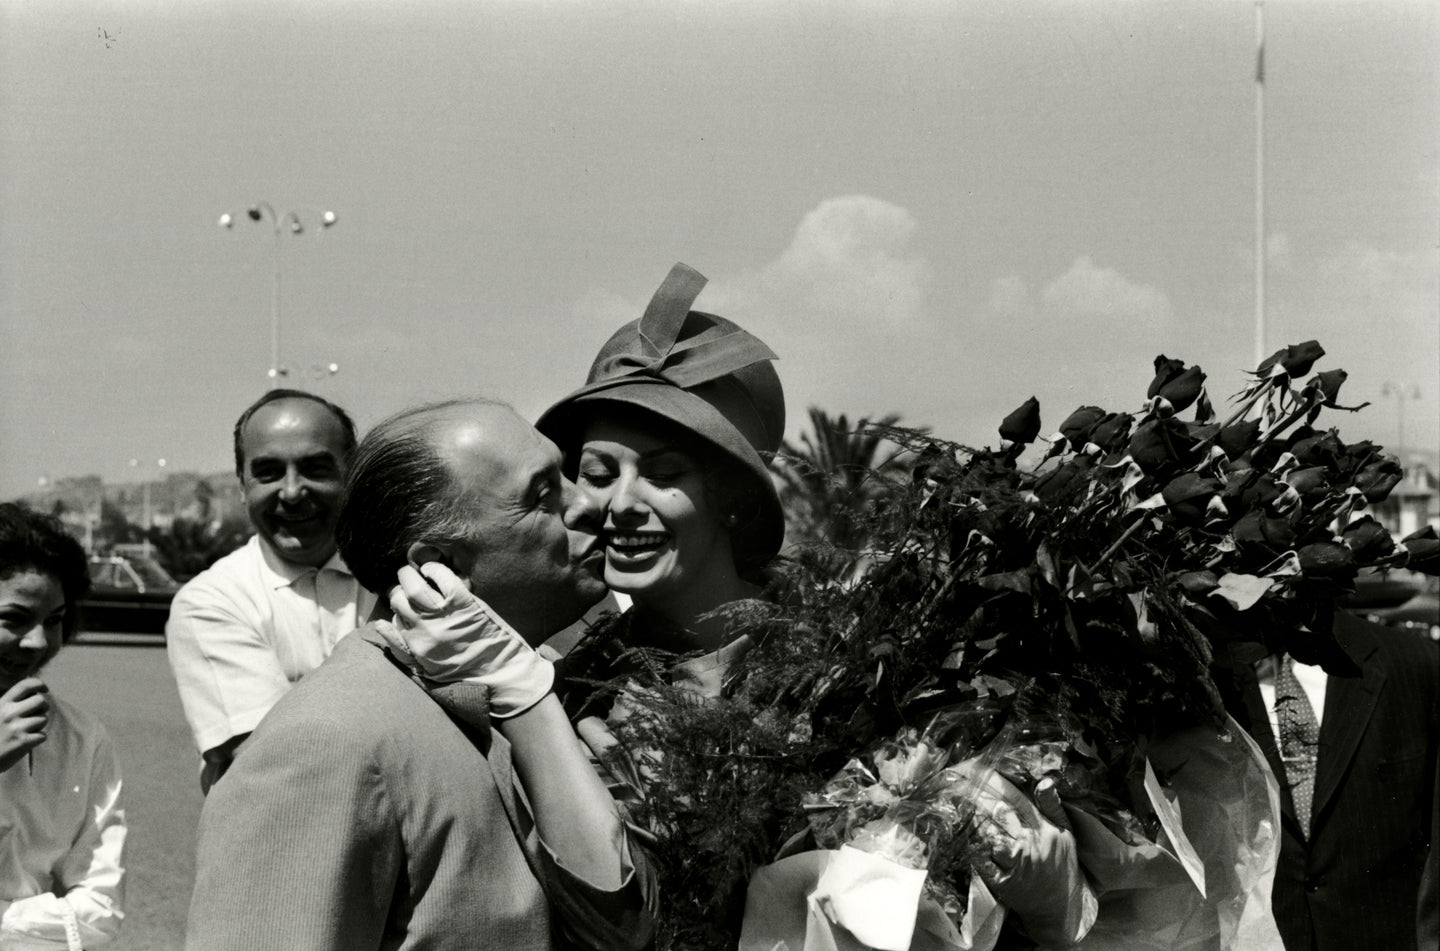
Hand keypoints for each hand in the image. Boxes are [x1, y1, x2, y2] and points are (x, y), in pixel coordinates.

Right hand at [0, 678, 50, 772]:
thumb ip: (10, 704)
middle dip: (43, 707)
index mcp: (2, 704)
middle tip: (37, 714)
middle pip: (41, 701)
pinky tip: (25, 742)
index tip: (45, 689)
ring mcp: (16, 728)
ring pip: (43, 719)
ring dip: (39, 725)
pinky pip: (42, 735)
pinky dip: (37, 739)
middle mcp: (9, 713)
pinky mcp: (22, 742)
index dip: (39, 684)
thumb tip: (35, 693)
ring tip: (26, 731)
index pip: (25, 685)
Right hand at [381, 562, 554, 717]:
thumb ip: (401, 649)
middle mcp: (424, 630)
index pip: (392, 618)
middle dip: (400, 588)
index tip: (408, 605)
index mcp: (414, 646)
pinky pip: (443, 578)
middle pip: (398, 599)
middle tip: (410, 584)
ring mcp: (444, 615)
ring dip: (410, 574)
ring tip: (418, 573)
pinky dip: (434, 569)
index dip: (398, 608)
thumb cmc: (466, 675)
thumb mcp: (425, 671)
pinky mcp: (465, 604)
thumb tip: (379, 624)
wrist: (502, 676)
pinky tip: (434, 571)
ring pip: (414, 586)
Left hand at [959, 762, 1097, 946]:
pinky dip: (970, 848)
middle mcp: (1028, 844)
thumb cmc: (1062, 863)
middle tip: (957, 784)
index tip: (978, 771)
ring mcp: (1015, 864)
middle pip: (999, 816)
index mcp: (1044, 829)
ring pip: (988, 837)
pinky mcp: (1002, 882)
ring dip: (971, 822)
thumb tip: (1045, 780)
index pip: (1018, 800)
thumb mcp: (1065, 832)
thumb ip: (1053, 806)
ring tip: (954, 806)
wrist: (1061, 904)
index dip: (997, 785)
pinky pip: (981, 861)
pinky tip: (959, 836)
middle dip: (977, 799)